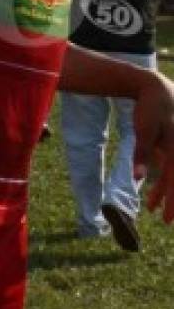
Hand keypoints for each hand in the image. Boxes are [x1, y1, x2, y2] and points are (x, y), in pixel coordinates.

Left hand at [132, 71, 173, 220]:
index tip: (167, 218)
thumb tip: (137, 178)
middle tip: (165, 221)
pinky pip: (168, 166)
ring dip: (163, 191)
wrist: (155, 87)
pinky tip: (154, 190)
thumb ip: (141, 154)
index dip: (173, 202)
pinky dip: (162, 178)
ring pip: (172, 175)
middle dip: (171, 201)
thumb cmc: (150, 108)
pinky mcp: (170, 145)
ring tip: (151, 208)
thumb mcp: (144, 130)